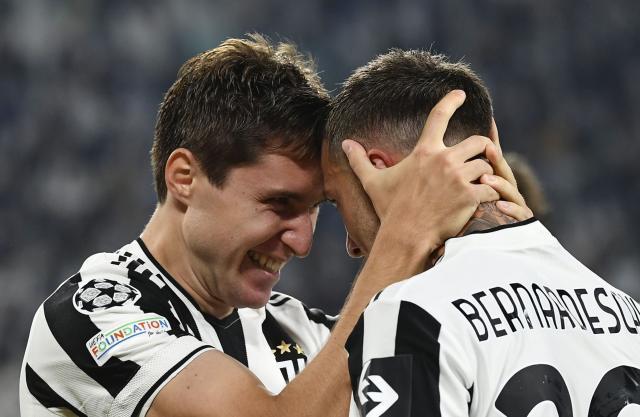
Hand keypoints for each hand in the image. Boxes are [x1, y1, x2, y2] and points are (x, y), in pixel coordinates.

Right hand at [341, 90, 526, 251]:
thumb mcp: (372, 182)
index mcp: (424, 152)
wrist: (406, 236)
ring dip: (487, 174)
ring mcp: (459, 178)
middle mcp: (444, 160)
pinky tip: (487, 200)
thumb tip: (345, 144)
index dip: (451, 101)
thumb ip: (359, 160)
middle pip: (478, 141)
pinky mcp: (470, 196)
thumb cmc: (390, 209)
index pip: (439, 116)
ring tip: (481, 184)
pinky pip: (492, 188)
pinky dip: (493, 193)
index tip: (460, 94)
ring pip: (487, 165)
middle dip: (482, 148)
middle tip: (480, 157)